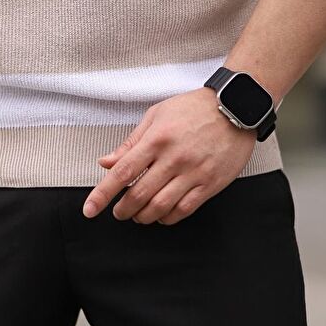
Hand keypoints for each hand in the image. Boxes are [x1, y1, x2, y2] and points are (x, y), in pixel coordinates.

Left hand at [83, 88, 256, 225]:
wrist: (235, 108)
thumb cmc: (193, 108)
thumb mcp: (157, 115)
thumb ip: (131, 142)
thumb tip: (106, 162)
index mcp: (157, 139)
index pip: (123, 171)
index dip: (103, 194)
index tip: (90, 209)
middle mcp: (173, 158)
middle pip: (139, 194)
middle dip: (123, 209)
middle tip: (118, 212)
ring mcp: (193, 172)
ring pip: (160, 207)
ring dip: (143, 216)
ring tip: (138, 215)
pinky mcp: (210, 184)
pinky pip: (184, 210)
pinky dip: (167, 218)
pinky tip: (161, 215)